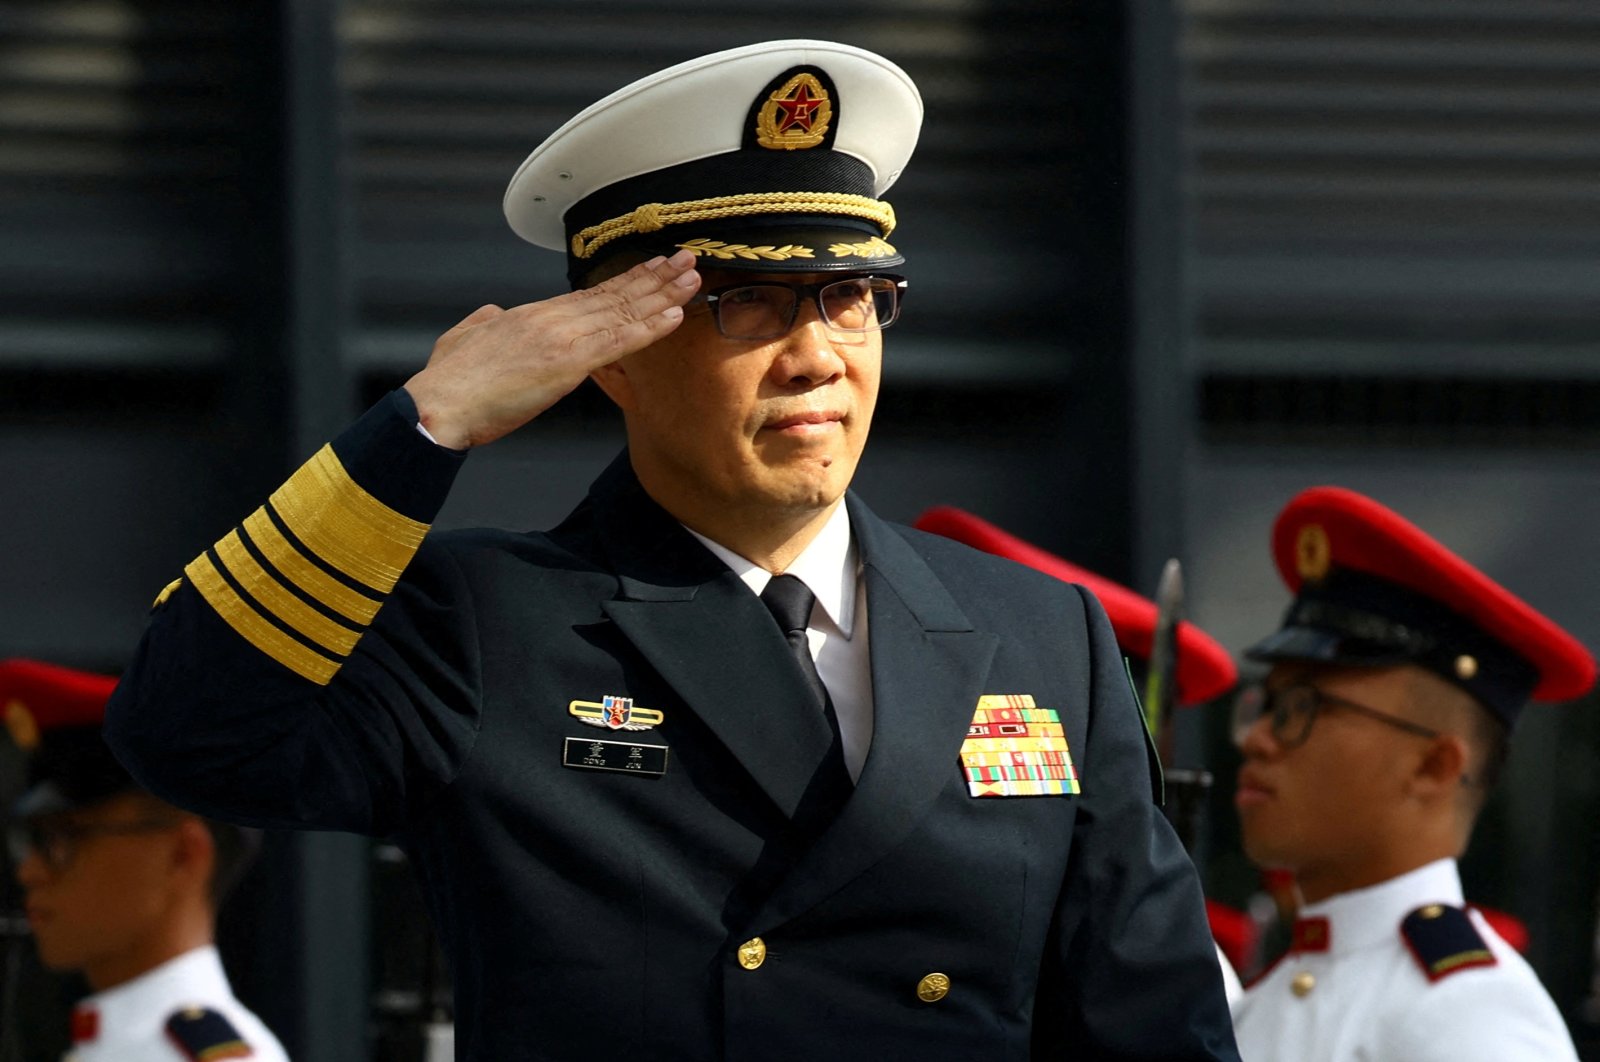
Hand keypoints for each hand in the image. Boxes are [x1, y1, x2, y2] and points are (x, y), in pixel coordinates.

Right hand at [403, 250, 700, 448]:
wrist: (441, 403)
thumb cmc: (450, 381)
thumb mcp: (466, 337)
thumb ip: (485, 322)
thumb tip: (493, 314)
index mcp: (532, 315)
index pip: (591, 294)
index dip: (625, 281)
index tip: (651, 269)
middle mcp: (553, 319)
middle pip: (614, 294)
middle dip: (654, 277)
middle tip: (686, 259)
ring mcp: (563, 338)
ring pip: (623, 311)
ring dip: (662, 295)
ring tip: (691, 277)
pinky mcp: (569, 363)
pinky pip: (620, 342)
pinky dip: (649, 328)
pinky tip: (673, 316)